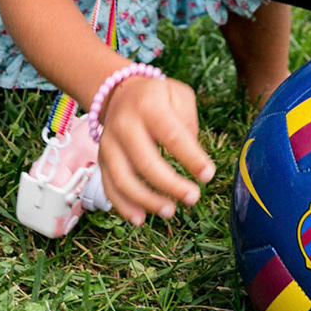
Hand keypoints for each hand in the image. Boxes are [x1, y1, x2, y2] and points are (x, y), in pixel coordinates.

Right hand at [97, 76, 214, 224]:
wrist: (119, 91)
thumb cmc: (157, 97)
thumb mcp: (178, 95)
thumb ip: (188, 122)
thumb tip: (192, 157)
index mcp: (148, 106)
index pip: (172, 136)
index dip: (191, 157)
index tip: (208, 175)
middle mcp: (124, 125)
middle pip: (145, 161)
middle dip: (170, 184)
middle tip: (193, 197)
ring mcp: (109, 144)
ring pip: (122, 179)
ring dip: (146, 200)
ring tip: (169, 211)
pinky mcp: (102, 159)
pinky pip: (109, 186)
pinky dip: (122, 206)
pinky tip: (140, 219)